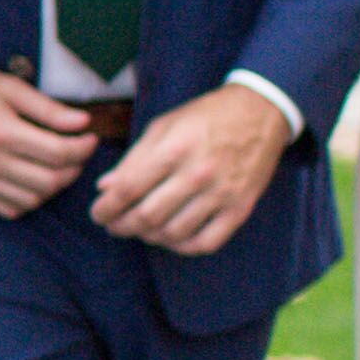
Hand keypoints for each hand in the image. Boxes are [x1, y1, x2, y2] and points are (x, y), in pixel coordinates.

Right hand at [0, 50, 104, 219]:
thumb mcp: (10, 86)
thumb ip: (48, 108)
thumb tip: (83, 123)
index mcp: (1, 131)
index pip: (59, 153)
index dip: (83, 148)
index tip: (89, 137)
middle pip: (50, 181)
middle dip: (74, 168)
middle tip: (77, 152)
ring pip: (33, 199)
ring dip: (54, 186)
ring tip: (58, 166)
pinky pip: (10, 209)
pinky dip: (29, 200)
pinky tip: (33, 180)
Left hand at [94, 81, 297, 253]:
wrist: (261, 111)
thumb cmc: (206, 116)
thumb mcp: (164, 126)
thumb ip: (133, 158)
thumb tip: (104, 188)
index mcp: (174, 149)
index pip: (128, 189)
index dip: (106, 208)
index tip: (97, 213)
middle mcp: (197, 174)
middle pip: (147, 216)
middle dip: (122, 226)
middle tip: (114, 225)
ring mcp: (221, 194)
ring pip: (174, 234)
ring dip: (149, 237)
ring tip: (141, 229)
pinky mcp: (240, 208)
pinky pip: (206, 243)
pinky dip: (183, 247)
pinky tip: (172, 238)